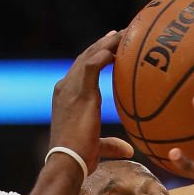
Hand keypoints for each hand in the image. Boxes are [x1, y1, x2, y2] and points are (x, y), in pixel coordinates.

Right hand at [48, 31, 132, 175]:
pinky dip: (103, 55)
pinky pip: (91, 66)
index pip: (80, 69)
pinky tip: (116, 50)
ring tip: (125, 34)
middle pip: (85, 57)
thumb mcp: (96, 147)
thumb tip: (128, 149)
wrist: (66, 160)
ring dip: (107, 44)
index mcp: (66, 96)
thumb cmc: (79, 157)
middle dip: (102, 44)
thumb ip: (111, 144)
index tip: (110, 48)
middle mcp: (66, 87)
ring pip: (89, 56)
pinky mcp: (79, 92)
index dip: (95, 56)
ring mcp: (71, 88)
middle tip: (120, 34)